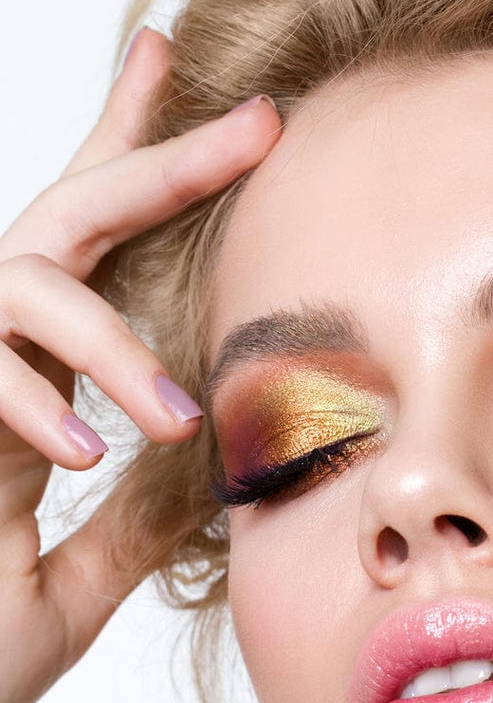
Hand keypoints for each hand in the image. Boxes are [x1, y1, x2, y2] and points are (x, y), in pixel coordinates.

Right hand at [0, 28, 281, 702]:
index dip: (145, 175)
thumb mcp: (75, 582)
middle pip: (70, 223)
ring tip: (172, 417)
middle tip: (259, 120)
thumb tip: (209, 477)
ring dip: (107, 341)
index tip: (235, 123)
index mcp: (34, 397)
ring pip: (20, 287)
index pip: (97, 268)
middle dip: (158, 159)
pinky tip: (83, 452)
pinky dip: (27, 402)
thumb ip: (131, 523)